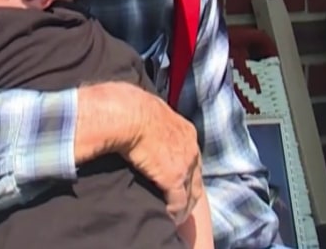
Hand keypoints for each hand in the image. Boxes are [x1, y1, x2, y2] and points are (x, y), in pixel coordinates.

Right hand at [121, 89, 203, 223]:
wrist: (129, 114)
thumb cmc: (132, 108)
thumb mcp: (150, 111)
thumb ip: (152, 121)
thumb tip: (140, 122)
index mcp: (186, 131)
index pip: (192, 156)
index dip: (186, 171)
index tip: (179, 181)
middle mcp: (191, 148)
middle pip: (197, 177)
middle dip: (190, 192)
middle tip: (182, 205)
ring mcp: (185, 164)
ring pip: (192, 193)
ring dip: (184, 206)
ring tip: (176, 217)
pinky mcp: (174, 178)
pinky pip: (179, 203)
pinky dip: (175, 213)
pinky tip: (168, 218)